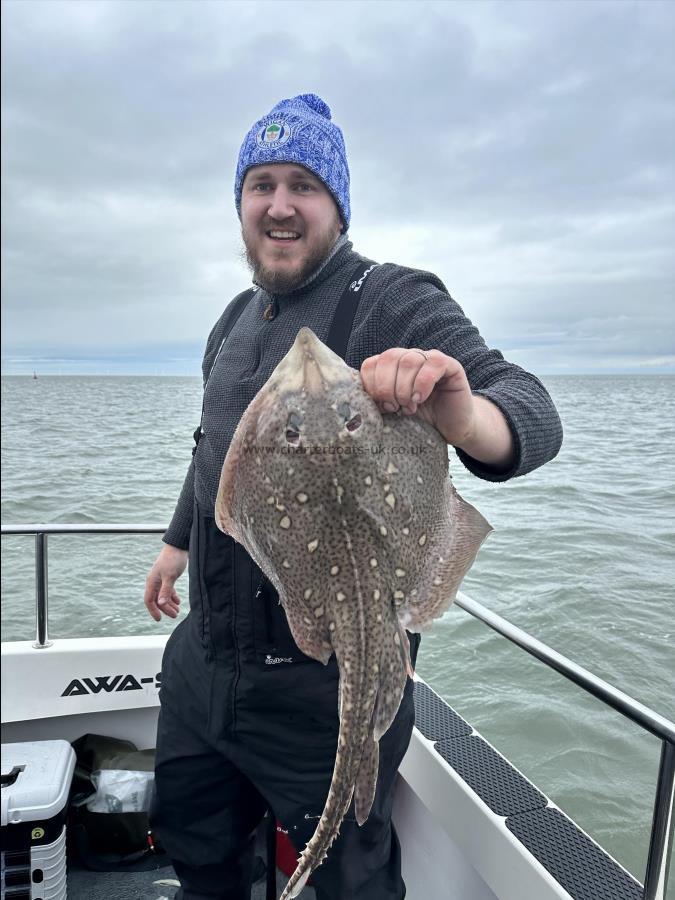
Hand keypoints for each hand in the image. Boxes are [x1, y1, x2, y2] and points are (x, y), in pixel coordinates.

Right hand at [144, 544, 187, 621]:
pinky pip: (168, 590)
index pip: (149, 600)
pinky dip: (172, 596)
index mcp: (152, 581)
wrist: (179, 545)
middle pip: (157, 599)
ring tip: (178, 611)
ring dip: (169, 604)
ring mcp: (161, 578)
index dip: (153, 610)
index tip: (159, 619)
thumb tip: (160, 603)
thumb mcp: (170, 576)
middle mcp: (155, 581)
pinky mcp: (168, 576)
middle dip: (165, 608)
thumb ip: (165, 590)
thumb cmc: (173, 559)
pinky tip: (178, 601)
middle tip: (175, 615)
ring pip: (163, 595)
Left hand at [360, 348, 474, 444]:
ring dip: (405, 388)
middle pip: (389, 358)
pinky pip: (433, 364)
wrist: (452, 429)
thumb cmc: (421, 420)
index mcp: (392, 367)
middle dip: (386, 387)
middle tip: (394, 407)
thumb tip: (356, 402)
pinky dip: (422, 383)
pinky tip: (421, 398)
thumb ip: (376, 401)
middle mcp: (409, 358)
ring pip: (409, 360)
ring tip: (409, 406)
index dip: (372, 384)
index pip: (371, 364)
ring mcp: (430, 359)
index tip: (380, 406)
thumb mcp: (392, 411)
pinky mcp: (450, 366)